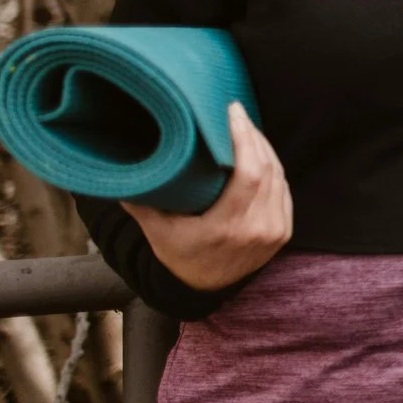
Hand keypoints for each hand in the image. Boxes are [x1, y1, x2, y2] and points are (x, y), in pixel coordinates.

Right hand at [122, 102, 292, 290]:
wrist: (204, 289)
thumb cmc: (177, 255)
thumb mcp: (156, 230)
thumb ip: (140, 201)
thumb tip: (118, 168)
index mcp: (226, 227)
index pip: (249, 174)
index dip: (245, 139)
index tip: (233, 113)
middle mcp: (257, 229)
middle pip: (266, 169)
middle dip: (252, 136)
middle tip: (236, 113)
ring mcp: (274, 231)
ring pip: (278, 176)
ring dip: (264, 149)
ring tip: (245, 128)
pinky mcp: (284, 231)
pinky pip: (283, 189)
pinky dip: (272, 168)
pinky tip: (259, 152)